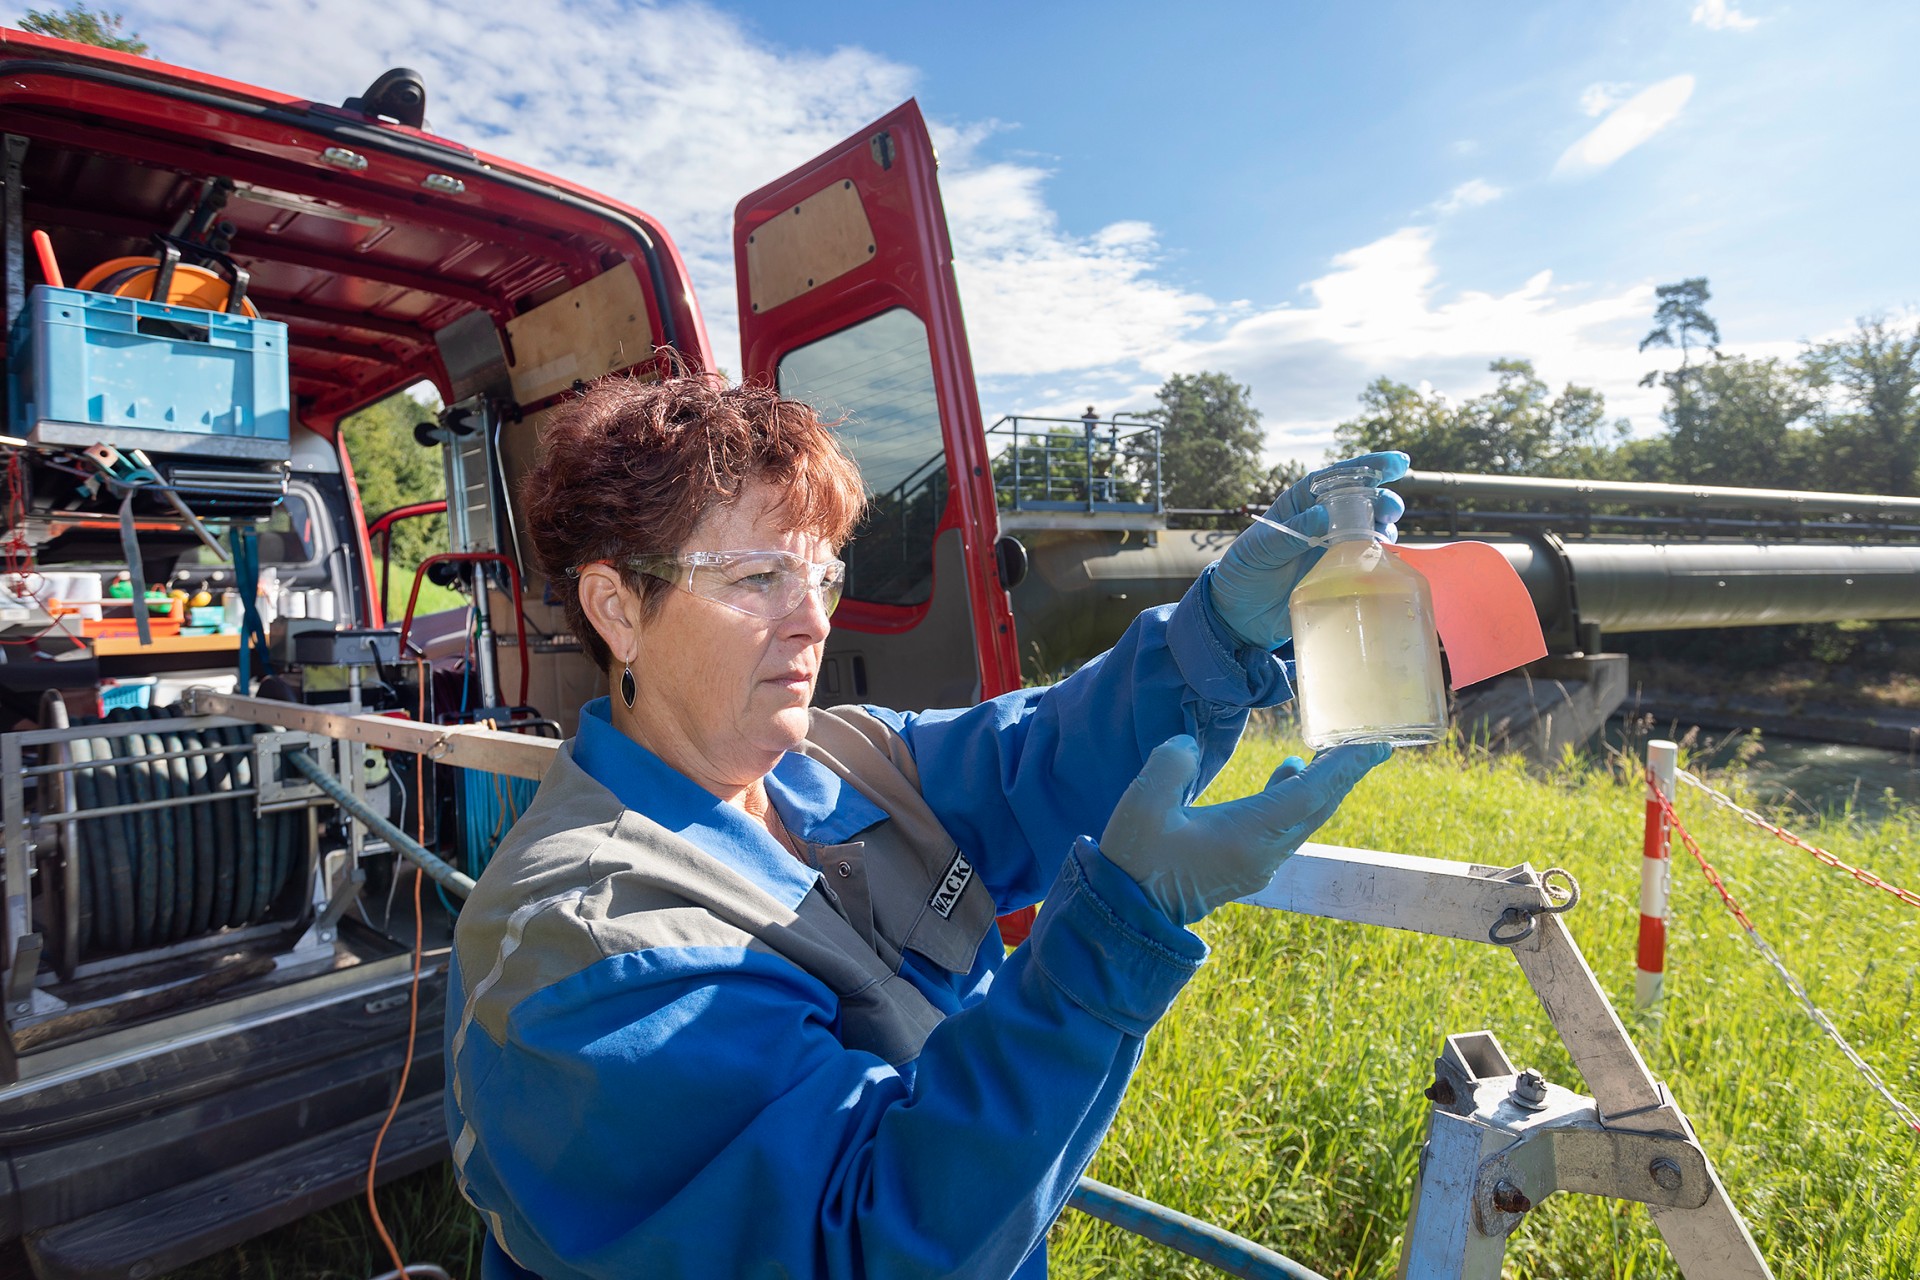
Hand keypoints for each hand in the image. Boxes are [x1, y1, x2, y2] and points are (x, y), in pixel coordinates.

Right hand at [1100, 735, 1390, 925]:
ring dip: (1323, 785)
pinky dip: (1297, 797)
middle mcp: (1264, 853)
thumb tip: (1189, 746)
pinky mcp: (1246, 867)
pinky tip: (1290, 773)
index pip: (1312, 794)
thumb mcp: (1142, 804)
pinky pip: (1286, 827)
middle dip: (1346, 773)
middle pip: (1319, 807)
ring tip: (1334, 751)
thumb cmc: (1135, 858)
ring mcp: (1258, 864)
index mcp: (1248, 836)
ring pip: (1305, 818)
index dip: (1345, 765)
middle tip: (1371, 741)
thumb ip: (1170, 763)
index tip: (1375, 743)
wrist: (1130, 915)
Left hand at [1209, 451, 1409, 650]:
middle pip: (1361, 502)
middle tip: (1391, 509)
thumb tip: (1324, 515)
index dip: (1368, 466)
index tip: (1397, 462)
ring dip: (1385, 527)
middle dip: (1382, 499)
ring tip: (1387, 534)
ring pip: (1370, 529)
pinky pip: (1367, 561)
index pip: (1336, 477)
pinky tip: (1386, 558)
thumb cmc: (1244, 572)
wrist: (1240, 615)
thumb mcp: (1260, 549)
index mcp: (1300, 504)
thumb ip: (1290, 533)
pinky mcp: (1339, 575)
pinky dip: (1381, 557)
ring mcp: (1332, 548)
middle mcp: (1322, 522)